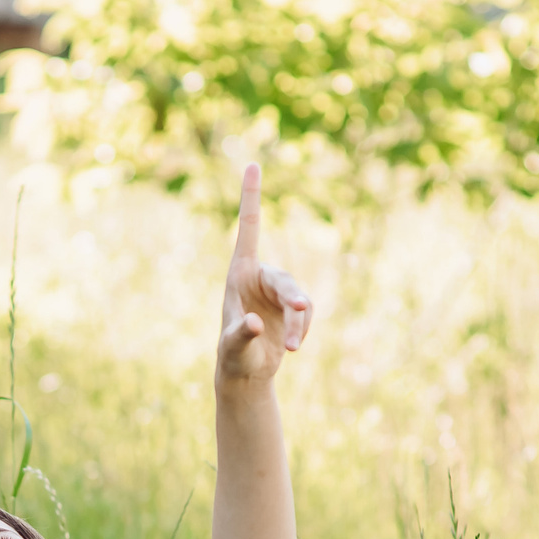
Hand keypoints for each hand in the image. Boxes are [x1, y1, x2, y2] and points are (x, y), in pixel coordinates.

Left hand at [217, 164, 313, 387]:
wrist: (245, 374)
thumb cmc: (232, 358)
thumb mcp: (234, 347)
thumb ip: (242, 334)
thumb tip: (256, 324)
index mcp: (238, 275)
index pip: (249, 229)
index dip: (252, 197)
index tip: (253, 164)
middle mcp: (258, 277)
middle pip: (285, 280)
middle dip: (294, 299)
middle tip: (300, 312)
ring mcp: (276, 293)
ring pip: (298, 299)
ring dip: (299, 323)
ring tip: (294, 349)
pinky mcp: (291, 309)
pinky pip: (306, 312)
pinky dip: (303, 330)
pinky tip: (294, 349)